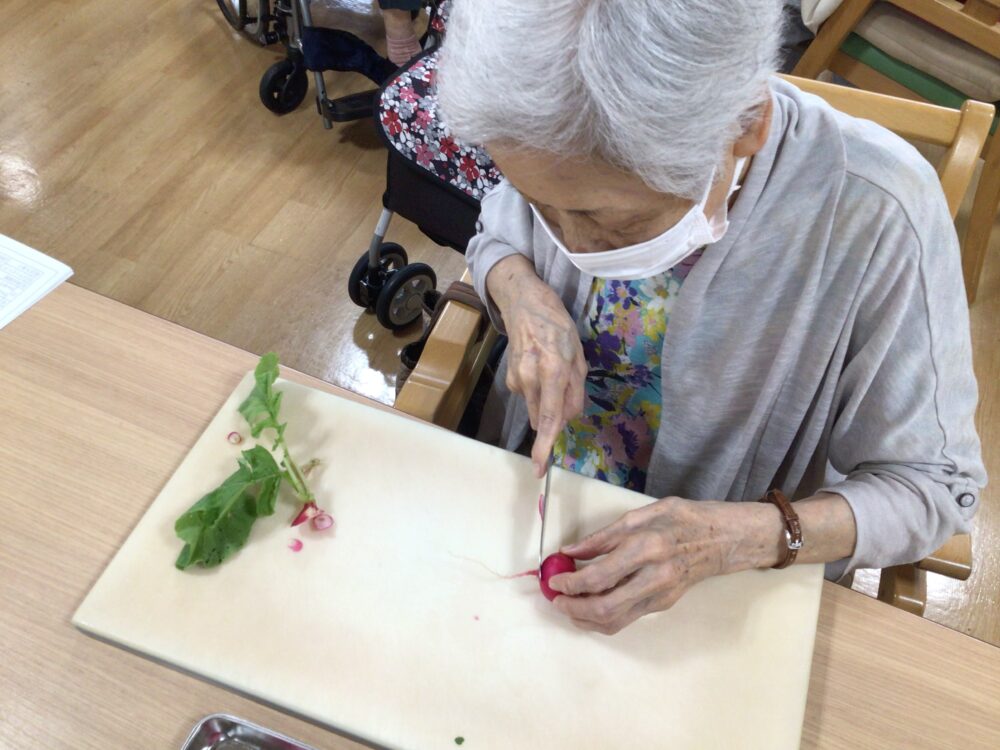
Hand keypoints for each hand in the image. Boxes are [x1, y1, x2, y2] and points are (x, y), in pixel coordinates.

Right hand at [487, 256, 586, 475]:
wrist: (523, 303)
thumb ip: (575, 391)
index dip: (545, 446)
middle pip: (544, 419)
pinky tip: (540, 365)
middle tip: (567, 388)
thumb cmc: (557, 326)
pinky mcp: (510, 379)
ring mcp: (517, 379)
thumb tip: (568, 420)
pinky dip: (539, 390)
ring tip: (553, 371)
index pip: (550, 418)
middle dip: (557, 417)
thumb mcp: (578, 356)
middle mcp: (531, 378)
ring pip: (538, 409)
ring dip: (548, 401)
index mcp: (553, 371)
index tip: (539, 468)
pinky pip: (530, 397)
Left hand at [547, 497, 779, 634]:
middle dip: (573, 609)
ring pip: (615, 621)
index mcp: (646, 548)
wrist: (723, 539)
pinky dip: (602, 617)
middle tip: (556, 600)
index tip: (555, 581)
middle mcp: (653, 577)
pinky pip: (627, 619)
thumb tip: (571, 551)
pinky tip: (589, 606)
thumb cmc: (682, 518)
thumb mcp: (641, 514)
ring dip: (585, 620)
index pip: (599, 576)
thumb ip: (604, 536)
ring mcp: (660, 596)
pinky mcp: (663, 605)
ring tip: (568, 607)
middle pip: (605, 608)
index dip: (571, 583)